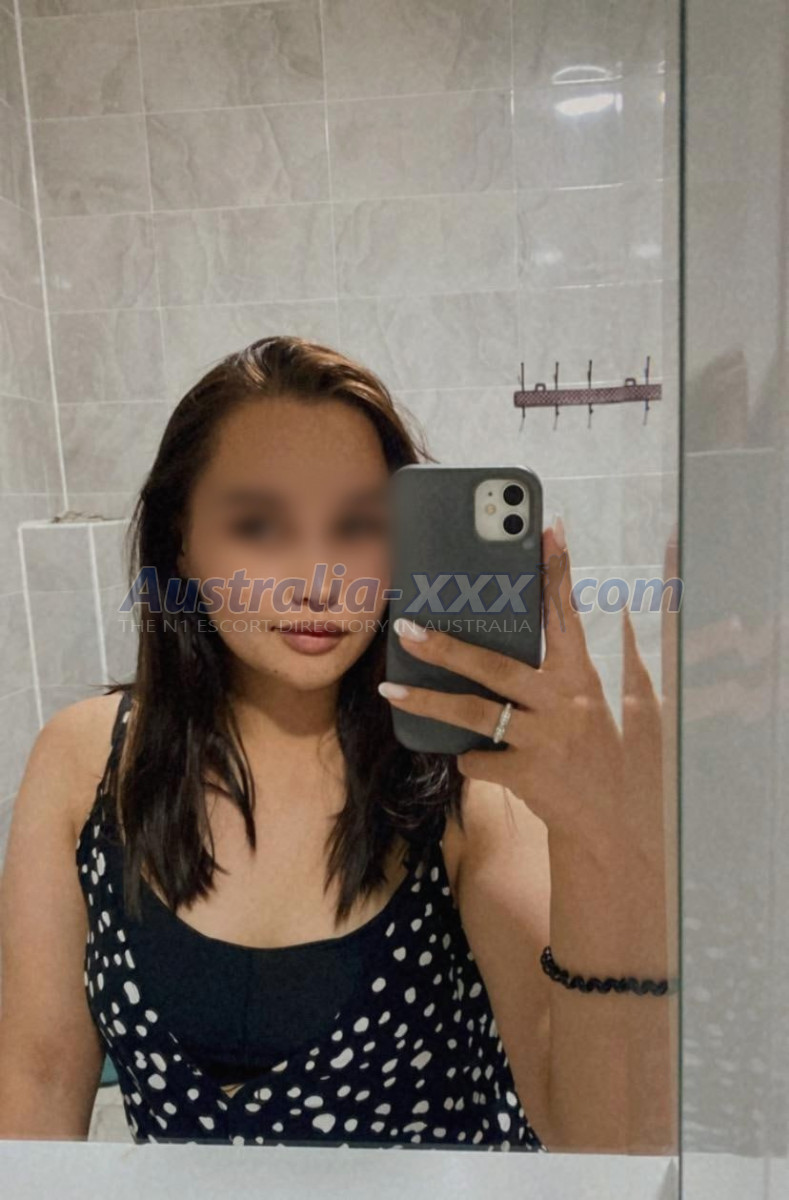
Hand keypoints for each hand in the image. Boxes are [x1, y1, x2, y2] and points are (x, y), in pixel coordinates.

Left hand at [378, 522, 663, 864]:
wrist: (615, 828)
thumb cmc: (608, 757)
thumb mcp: (615, 707)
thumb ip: (597, 665)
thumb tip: (608, 612)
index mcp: (583, 678)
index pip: (567, 615)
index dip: (556, 571)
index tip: (547, 528)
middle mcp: (564, 704)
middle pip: (496, 666)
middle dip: (448, 645)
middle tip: (407, 626)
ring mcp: (544, 741)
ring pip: (473, 713)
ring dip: (427, 700)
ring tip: (390, 685)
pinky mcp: (527, 776)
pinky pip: (477, 758)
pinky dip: (468, 755)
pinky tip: (469, 756)